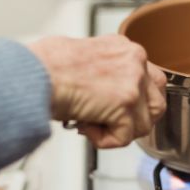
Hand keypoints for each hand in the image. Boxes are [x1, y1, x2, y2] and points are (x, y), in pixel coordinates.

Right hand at [27, 35, 166, 148]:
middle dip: (135, 120)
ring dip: (119, 131)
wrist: (34, 73)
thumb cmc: (44, 66)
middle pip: (156, 103)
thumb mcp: (83, 57)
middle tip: (109, 123)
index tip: (114, 109)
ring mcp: (133, 83)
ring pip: (144, 124)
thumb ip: (104, 72)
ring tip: (92, 124)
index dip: (134, 102)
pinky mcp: (125, 104)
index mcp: (124, 49)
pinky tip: (84, 127)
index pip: (149, 80)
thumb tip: (105, 94)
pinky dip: (104, 141)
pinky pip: (124, 138)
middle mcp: (134, 62)